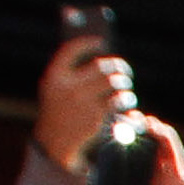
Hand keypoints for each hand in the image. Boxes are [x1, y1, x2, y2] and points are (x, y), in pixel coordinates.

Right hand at [31, 32, 136, 170]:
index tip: (101, 41)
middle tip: (123, 70)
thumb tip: (96, 60)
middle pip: (99, 66)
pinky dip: (126, 99)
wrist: (57, 143)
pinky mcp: (96, 115)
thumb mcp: (55, 90)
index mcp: (55, 75)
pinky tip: (128, 101)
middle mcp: (68, 85)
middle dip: (115, 66)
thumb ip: (69, 74)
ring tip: (125, 87)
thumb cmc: (59, 113)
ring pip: (112, 82)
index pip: (71, 50)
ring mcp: (83, 100)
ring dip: (123, 83)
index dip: (87, 43)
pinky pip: (118, 101)